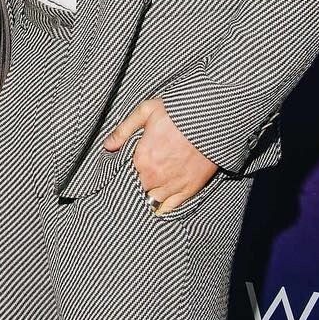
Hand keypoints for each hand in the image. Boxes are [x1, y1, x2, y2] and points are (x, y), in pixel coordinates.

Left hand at [104, 97, 216, 214]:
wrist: (211, 118)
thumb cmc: (178, 112)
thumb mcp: (146, 111)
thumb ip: (123, 130)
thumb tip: (107, 145)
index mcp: (141, 158)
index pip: (124, 175)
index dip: (125, 173)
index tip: (128, 170)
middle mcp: (154, 176)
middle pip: (137, 189)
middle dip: (136, 185)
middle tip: (139, 179)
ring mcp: (172, 185)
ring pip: (152, 201)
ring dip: (148, 197)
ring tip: (148, 191)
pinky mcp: (189, 189)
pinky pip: (170, 208)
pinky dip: (162, 208)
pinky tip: (158, 205)